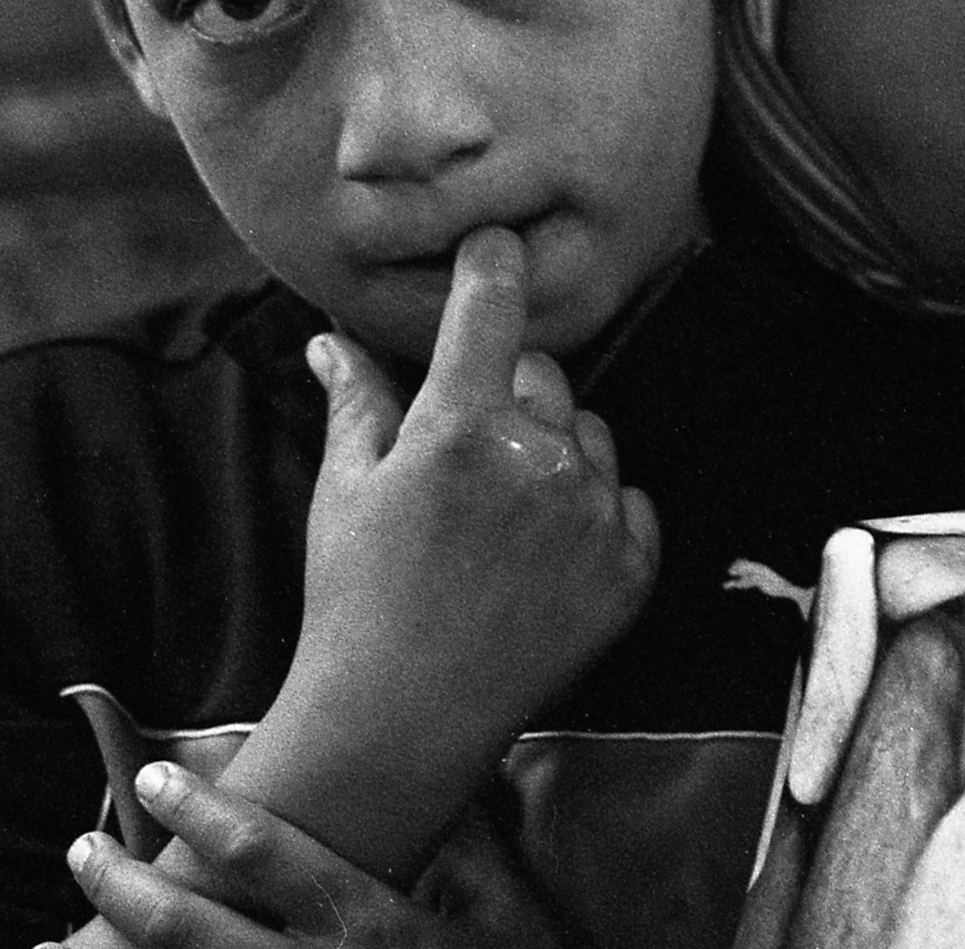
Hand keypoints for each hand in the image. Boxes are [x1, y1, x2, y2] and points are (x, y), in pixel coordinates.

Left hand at [59, 766, 568, 948]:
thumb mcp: (506, 901)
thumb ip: (466, 835)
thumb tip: (439, 762)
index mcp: (371, 926)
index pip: (268, 856)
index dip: (205, 812)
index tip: (155, 777)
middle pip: (197, 932)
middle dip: (127, 892)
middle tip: (81, 851)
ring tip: (52, 944)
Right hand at [247, 225, 657, 875]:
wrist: (399, 722)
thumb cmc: (356, 599)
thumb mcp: (345, 490)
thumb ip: (358, 399)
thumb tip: (333, 333)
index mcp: (460, 428)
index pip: (494, 301)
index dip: (494, 260)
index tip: (497, 242)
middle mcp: (538, 459)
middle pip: (544, 373)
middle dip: (507, 391)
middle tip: (463, 452)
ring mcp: (592, 514)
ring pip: (589, 433)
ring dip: (555, 452)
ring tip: (497, 519)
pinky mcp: (631, 568)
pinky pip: (626, 499)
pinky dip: (594, 513)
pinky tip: (540, 555)